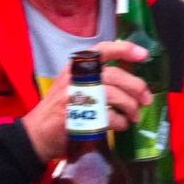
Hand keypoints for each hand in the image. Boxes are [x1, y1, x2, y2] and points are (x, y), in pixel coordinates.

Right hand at [22, 40, 151, 162]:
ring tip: (134, 116)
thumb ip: (97, 77)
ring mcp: (75, 96)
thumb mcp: (75, 83)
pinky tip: (121, 125)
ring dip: (130, 107)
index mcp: (77, 66)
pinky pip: (108, 117)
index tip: (144, 54)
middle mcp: (76, 77)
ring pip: (114, 96)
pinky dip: (120, 122)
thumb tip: (132, 80)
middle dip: (136, 87)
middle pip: (115, 75)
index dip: (124, 49)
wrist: (36, 134)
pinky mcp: (76, 117)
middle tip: (146, 99)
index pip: (102, 50)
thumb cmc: (60, 108)